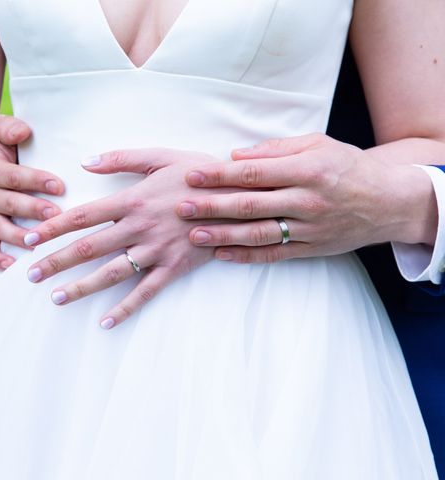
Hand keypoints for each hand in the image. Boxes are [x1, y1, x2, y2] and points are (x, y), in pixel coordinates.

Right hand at [0, 114, 65, 269]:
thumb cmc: (10, 146)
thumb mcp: (3, 129)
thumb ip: (8, 127)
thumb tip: (21, 132)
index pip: (12, 175)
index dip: (35, 180)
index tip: (59, 185)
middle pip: (8, 203)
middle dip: (33, 209)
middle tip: (56, 214)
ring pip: (0, 227)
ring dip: (19, 235)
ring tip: (39, 241)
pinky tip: (12, 266)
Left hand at [22, 148, 234, 328]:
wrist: (241, 195)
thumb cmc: (199, 173)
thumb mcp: (162, 155)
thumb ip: (121, 158)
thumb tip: (85, 161)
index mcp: (133, 200)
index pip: (82, 216)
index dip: (52, 227)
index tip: (28, 238)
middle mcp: (139, 228)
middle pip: (89, 248)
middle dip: (56, 261)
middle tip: (29, 274)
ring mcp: (157, 251)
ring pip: (111, 274)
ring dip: (81, 287)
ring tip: (56, 297)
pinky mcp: (174, 268)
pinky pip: (146, 292)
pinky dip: (125, 309)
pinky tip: (105, 322)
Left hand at [176, 133, 437, 262]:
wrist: (388, 202)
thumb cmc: (346, 167)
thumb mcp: (317, 145)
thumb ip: (275, 149)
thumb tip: (236, 155)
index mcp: (308, 170)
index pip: (255, 173)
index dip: (220, 175)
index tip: (192, 175)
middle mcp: (308, 201)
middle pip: (251, 205)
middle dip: (213, 206)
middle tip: (181, 206)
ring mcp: (310, 229)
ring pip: (259, 234)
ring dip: (223, 235)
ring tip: (194, 235)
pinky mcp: (311, 249)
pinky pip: (274, 255)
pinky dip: (246, 256)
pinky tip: (221, 254)